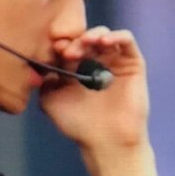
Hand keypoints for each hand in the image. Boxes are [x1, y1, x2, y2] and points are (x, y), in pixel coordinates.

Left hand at [39, 26, 149, 150]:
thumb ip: (44, 81)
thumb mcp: (50, 102)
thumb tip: (41, 64)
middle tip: (68, 52)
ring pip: (104, 35)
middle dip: (75, 41)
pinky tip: (104, 42)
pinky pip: (127, 40)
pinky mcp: (133, 63)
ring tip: (86, 44)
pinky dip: (116, 35)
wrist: (106, 140)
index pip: (67, 47)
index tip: (55, 51)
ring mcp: (113, 62)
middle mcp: (93, 63)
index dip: (61, 45)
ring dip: (93, 34)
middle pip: (84, 39)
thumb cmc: (78, 125)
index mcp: (74, 69)